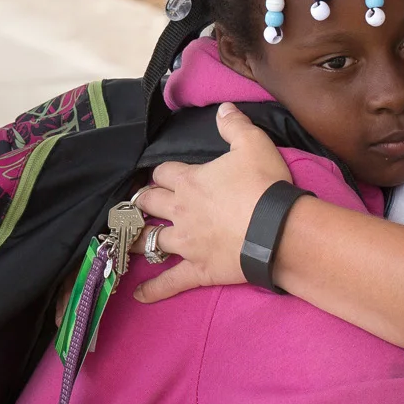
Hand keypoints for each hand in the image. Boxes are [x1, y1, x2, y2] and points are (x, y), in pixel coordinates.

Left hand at [132, 103, 290, 302]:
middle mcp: (180, 211)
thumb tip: (223, 108)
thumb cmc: (265, 186)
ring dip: (135, 238)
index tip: (163, 176)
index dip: (161, 173)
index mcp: (189, 182)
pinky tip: (138, 294)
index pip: (162, 172)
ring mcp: (186, 243)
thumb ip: (234, 125)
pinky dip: (153, 289)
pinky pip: (169, 281)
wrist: (279, 230)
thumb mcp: (253, 145)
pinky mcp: (197, 269)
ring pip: (148, 239)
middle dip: (142, 201)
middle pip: (148, 202)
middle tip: (137, 203)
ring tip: (124, 239)